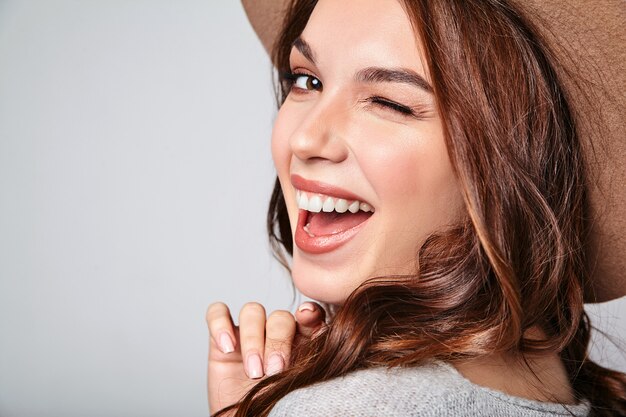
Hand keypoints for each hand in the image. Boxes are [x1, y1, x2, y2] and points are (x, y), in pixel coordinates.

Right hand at [206, 301, 325, 414]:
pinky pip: (218, 313)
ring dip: (253, 339)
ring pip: (252, 312)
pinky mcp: (221, 339)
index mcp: (303, 342)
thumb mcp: (298, 388)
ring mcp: (249, 334)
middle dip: (277, 342)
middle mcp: (276, 334)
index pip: (309, 316)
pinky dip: (220, 324)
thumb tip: (325, 333)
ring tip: (254, 371)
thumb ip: (311, 358)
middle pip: (279, 317)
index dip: (309, 312)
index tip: (308, 318)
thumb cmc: (277, 411)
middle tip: (275, 370)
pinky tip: (227, 348)